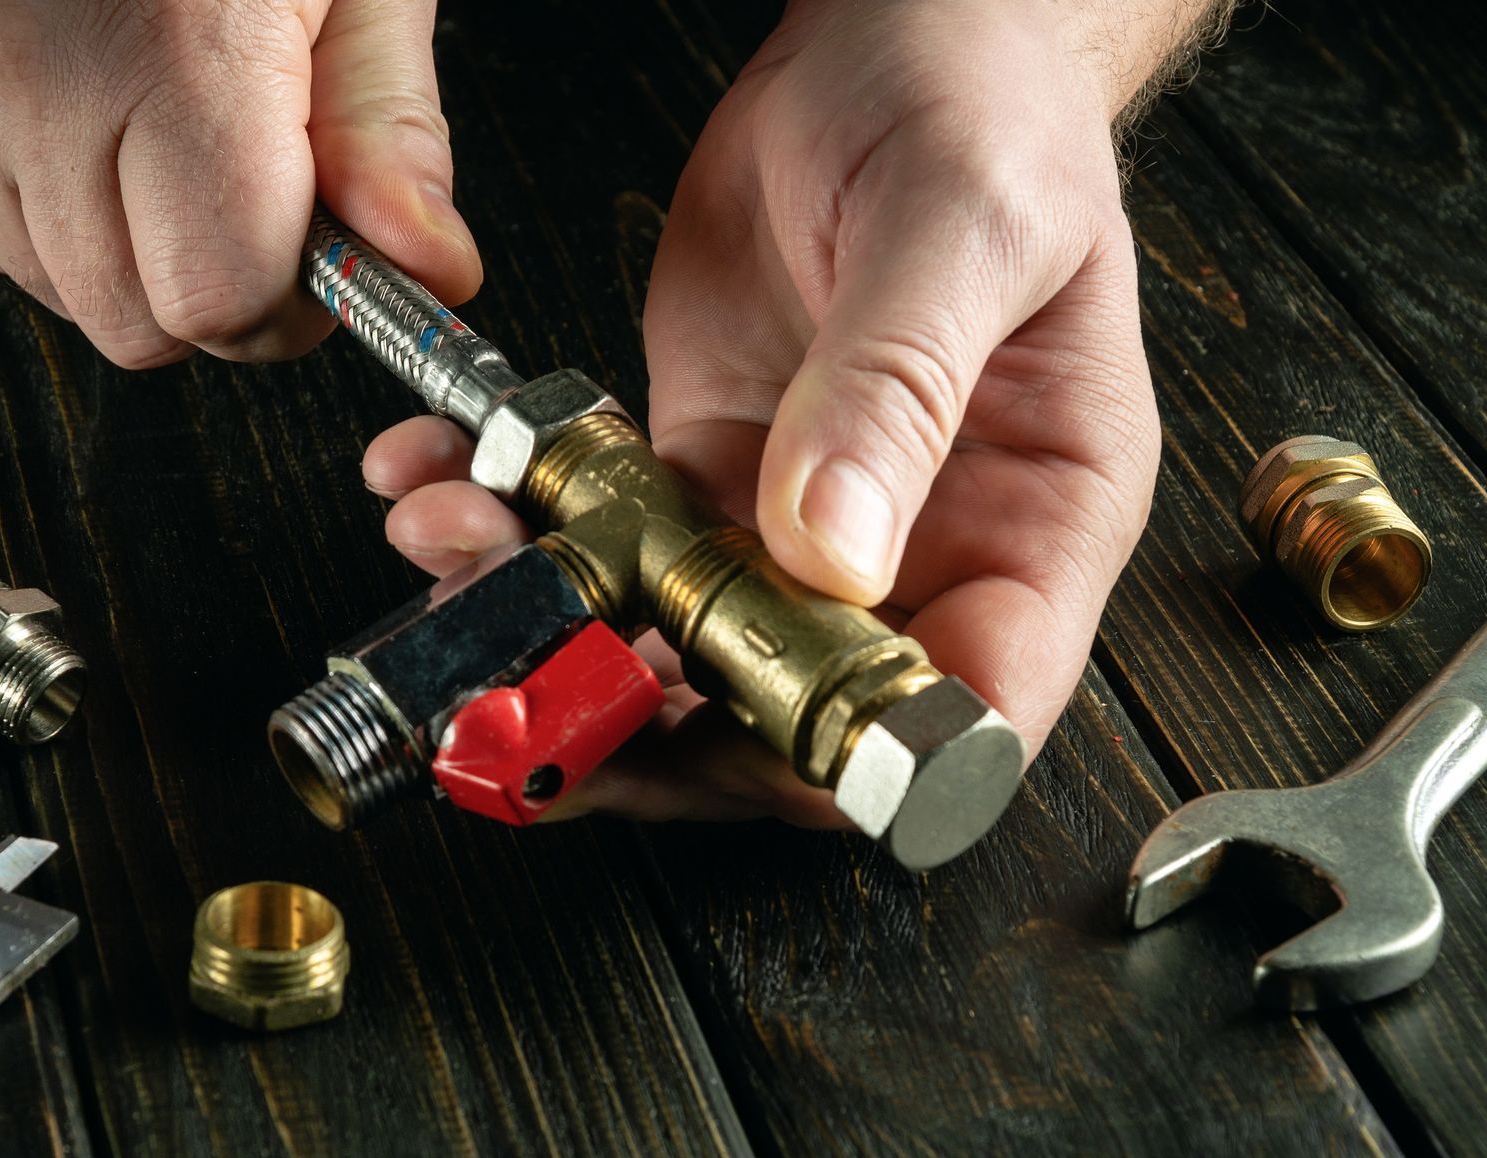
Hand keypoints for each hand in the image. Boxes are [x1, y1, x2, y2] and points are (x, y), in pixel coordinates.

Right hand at [0, 0, 479, 366]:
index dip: (288, 298)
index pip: (220, 301)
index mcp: (168, 46)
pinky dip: (47, 202)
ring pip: (62, 292)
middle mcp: (27, 74)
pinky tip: (80, 102)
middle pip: (138, 323)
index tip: (314, 242)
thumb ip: (387, 134)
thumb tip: (425, 274)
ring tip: (150, 108)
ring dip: (127, 242)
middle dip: (209, 276)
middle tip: (241, 169)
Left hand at [363, 0, 1170, 826]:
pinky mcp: (708, 472)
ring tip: (458, 546)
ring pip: (680, 652)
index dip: (855, 756)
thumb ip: (897, 385)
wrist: (906, 40)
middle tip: (534, 692)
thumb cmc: (990, 115)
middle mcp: (922, 551)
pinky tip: (448, 486)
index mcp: (1038, 524)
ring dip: (557, 634)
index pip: (965, 710)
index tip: (727, 730)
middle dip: (656, 725)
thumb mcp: (965, 225)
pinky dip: (521, 536)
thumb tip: (831, 551)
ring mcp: (803, 524)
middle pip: (797, 720)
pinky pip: (611, 548)